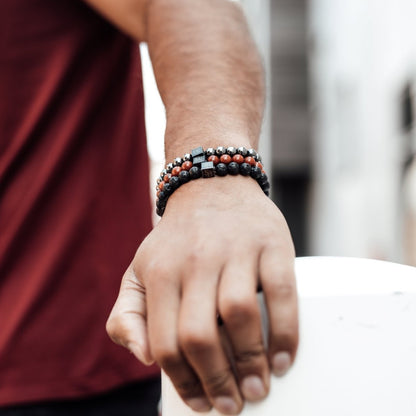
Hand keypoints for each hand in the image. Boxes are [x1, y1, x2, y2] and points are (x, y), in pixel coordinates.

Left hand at [106, 175, 298, 414]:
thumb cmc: (177, 239)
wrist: (211, 185)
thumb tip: (144, 357)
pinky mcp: (270, 244)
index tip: (202, 403)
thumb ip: (128, 313)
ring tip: (258, 388)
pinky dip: (285, 332)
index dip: (183, 381)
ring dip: (251, 362)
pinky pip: (280, 293)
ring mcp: (235, 251)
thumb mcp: (140, 269)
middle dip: (217, 380)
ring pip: (239, 316)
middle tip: (233, 404)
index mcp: (160, 272)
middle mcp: (195, 261)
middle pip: (200, 334)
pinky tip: (283, 359)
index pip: (165, 341)